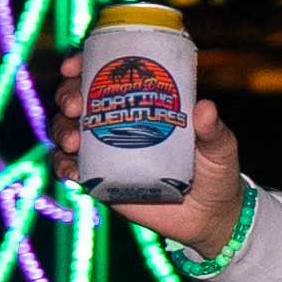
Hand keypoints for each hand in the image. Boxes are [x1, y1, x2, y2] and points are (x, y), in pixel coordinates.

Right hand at [50, 52, 248, 258]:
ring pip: (66, 130)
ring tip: (73, 142)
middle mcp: (117, 121)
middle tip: (75, 107)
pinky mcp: (99, 179)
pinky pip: (69, 167)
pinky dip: (63, 166)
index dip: (83, 64)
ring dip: (61, 131)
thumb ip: (214, 131)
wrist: (208, 217)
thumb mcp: (220, 148)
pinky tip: (72, 172)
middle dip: (67, 96)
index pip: (106, 74)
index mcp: (143, 102)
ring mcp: (104, 149)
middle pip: (77, 98)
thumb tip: (205, 107)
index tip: (74, 66)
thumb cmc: (216, 172)